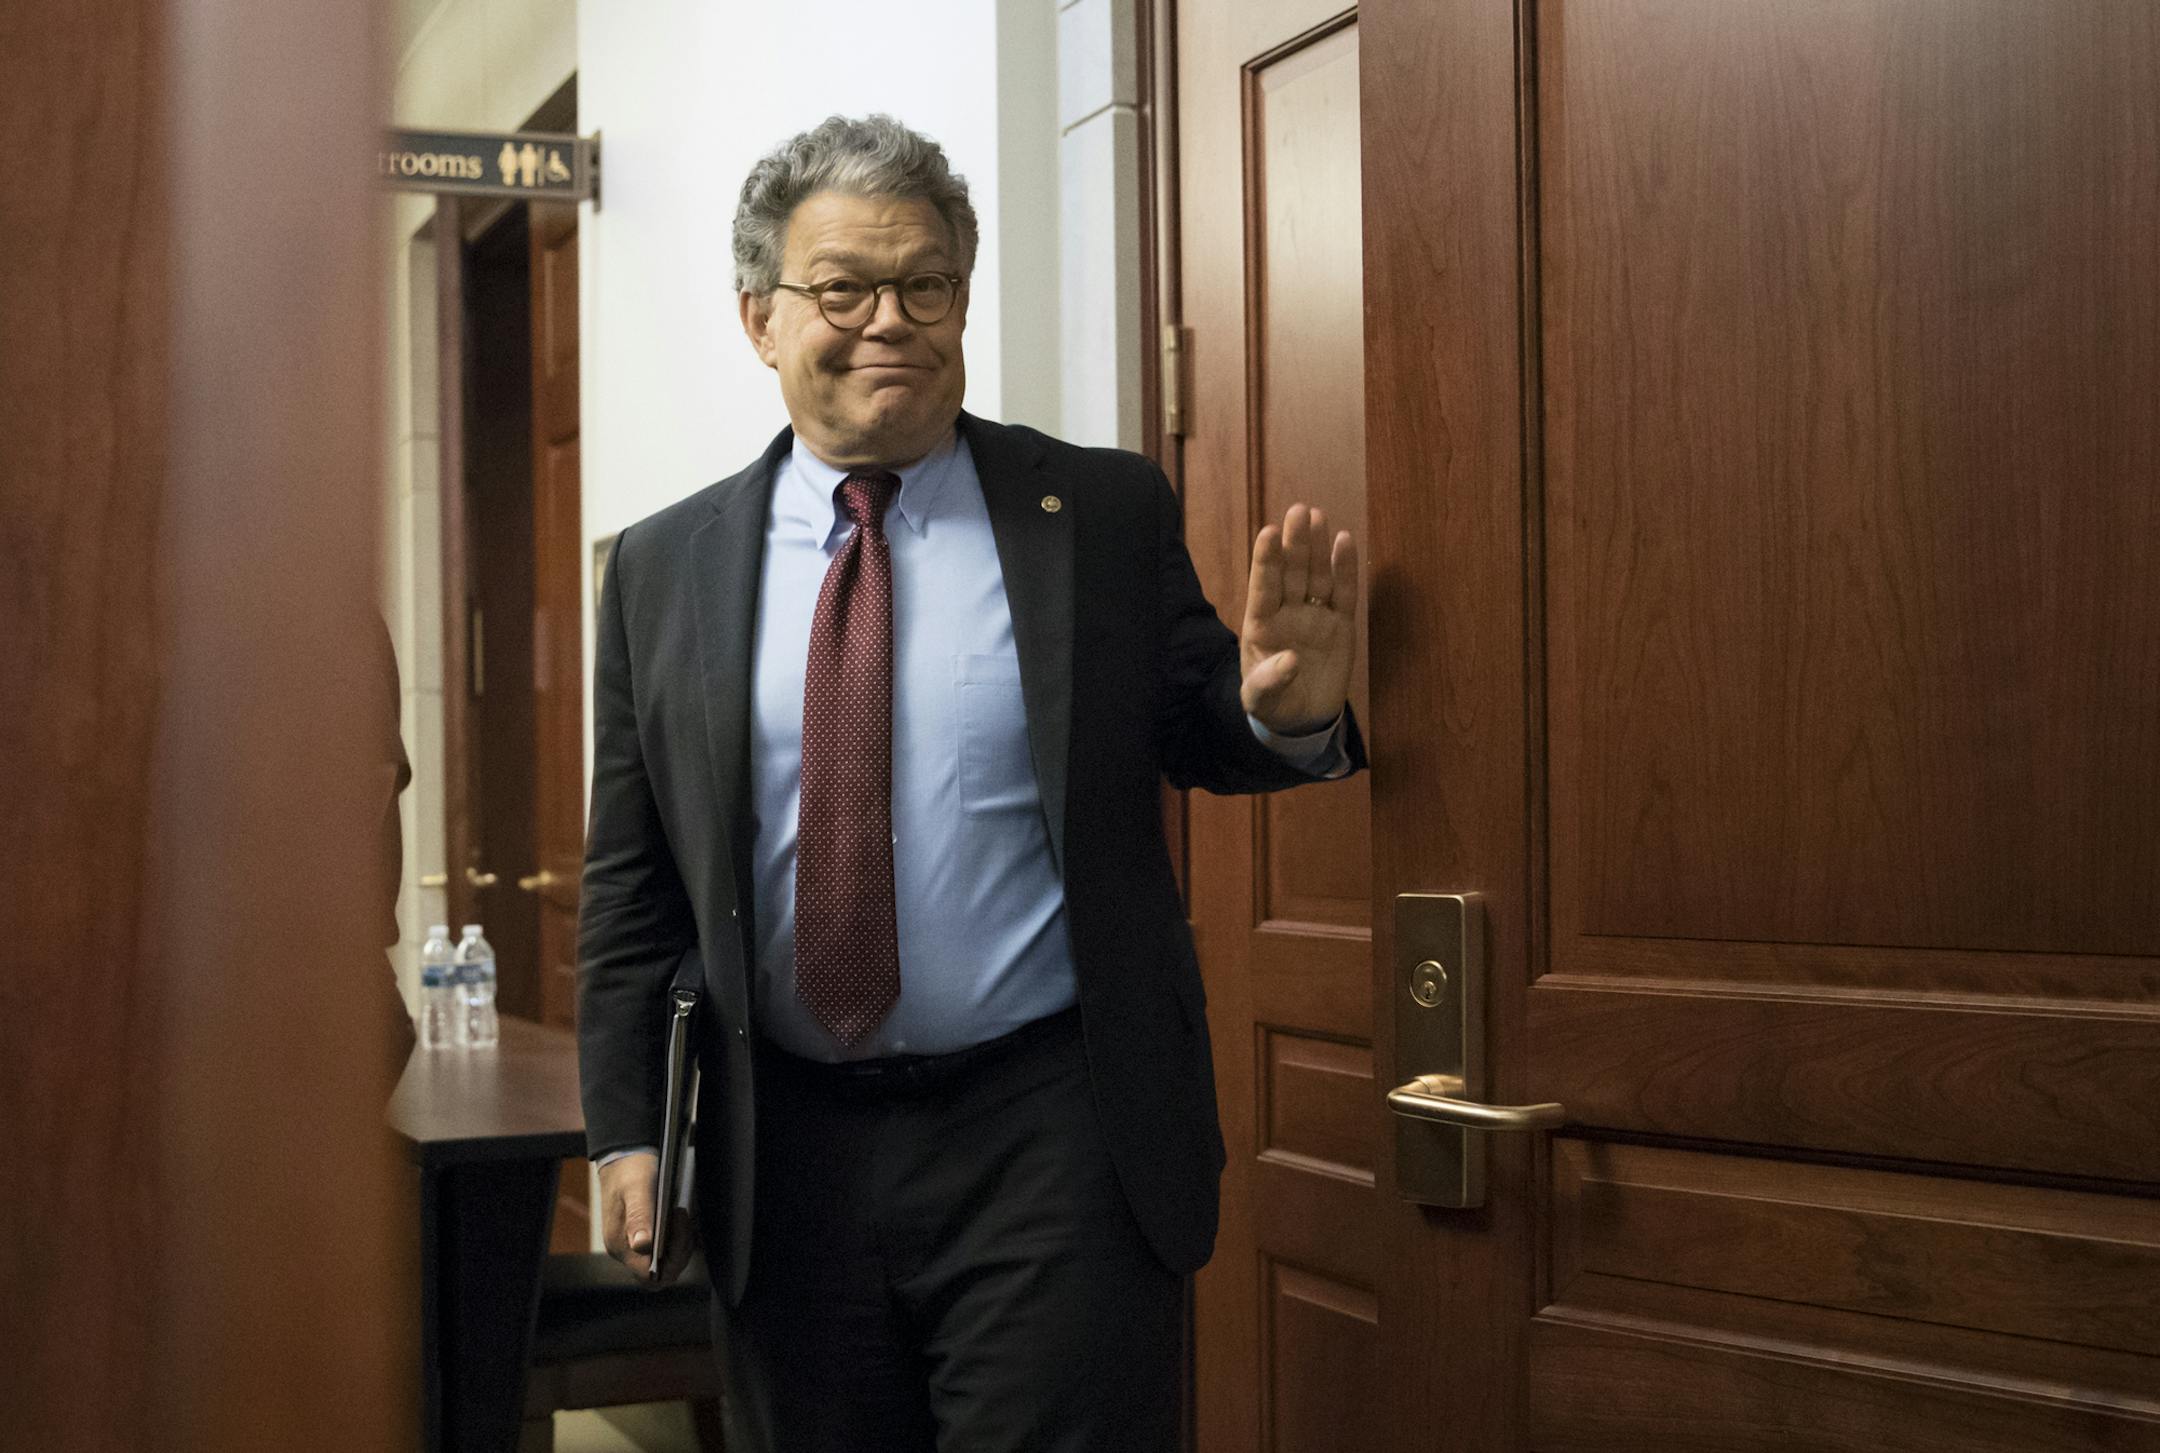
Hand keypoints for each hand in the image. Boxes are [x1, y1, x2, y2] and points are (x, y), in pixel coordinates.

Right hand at [598, 1152, 697, 1285]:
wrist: (623, 1158)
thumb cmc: (630, 1171)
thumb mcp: (637, 1189)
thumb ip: (639, 1216)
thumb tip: (642, 1246)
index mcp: (620, 1246)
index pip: (650, 1275)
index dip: (672, 1259)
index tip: (678, 1227)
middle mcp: (625, 1251)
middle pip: (660, 1274)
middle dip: (680, 1251)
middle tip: (682, 1220)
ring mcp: (633, 1246)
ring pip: (665, 1264)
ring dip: (680, 1243)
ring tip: (679, 1215)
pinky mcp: (642, 1238)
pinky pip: (664, 1252)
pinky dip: (676, 1239)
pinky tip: (678, 1219)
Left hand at [1240, 503, 1359, 733]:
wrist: (1303, 719)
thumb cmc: (1274, 705)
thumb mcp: (1261, 700)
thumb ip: (1269, 681)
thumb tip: (1289, 660)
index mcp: (1261, 625)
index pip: (1263, 587)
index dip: (1266, 560)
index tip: (1269, 532)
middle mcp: (1287, 613)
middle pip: (1291, 573)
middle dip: (1294, 543)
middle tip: (1298, 511)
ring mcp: (1314, 615)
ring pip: (1316, 575)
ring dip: (1316, 547)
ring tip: (1317, 515)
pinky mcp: (1340, 624)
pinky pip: (1344, 593)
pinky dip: (1345, 568)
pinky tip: (1344, 541)